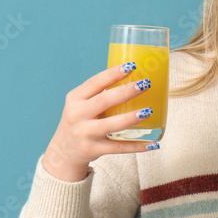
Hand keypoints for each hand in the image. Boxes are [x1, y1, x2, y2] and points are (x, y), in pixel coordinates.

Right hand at [41, 63, 157, 181]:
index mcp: (75, 98)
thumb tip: (133, 77)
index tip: (132, 65)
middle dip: (126, 91)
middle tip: (145, 84)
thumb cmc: (80, 121)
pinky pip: (119, 148)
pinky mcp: (93, 150)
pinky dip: (137, 146)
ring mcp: (85, 134)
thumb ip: (99, 93)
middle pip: (104, 100)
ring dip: (131, 118)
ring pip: (111, 125)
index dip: (113, 73)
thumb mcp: (81, 104)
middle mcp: (77, 115)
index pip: (95, 82)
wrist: (64, 151)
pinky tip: (153, 144)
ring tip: (149, 111)